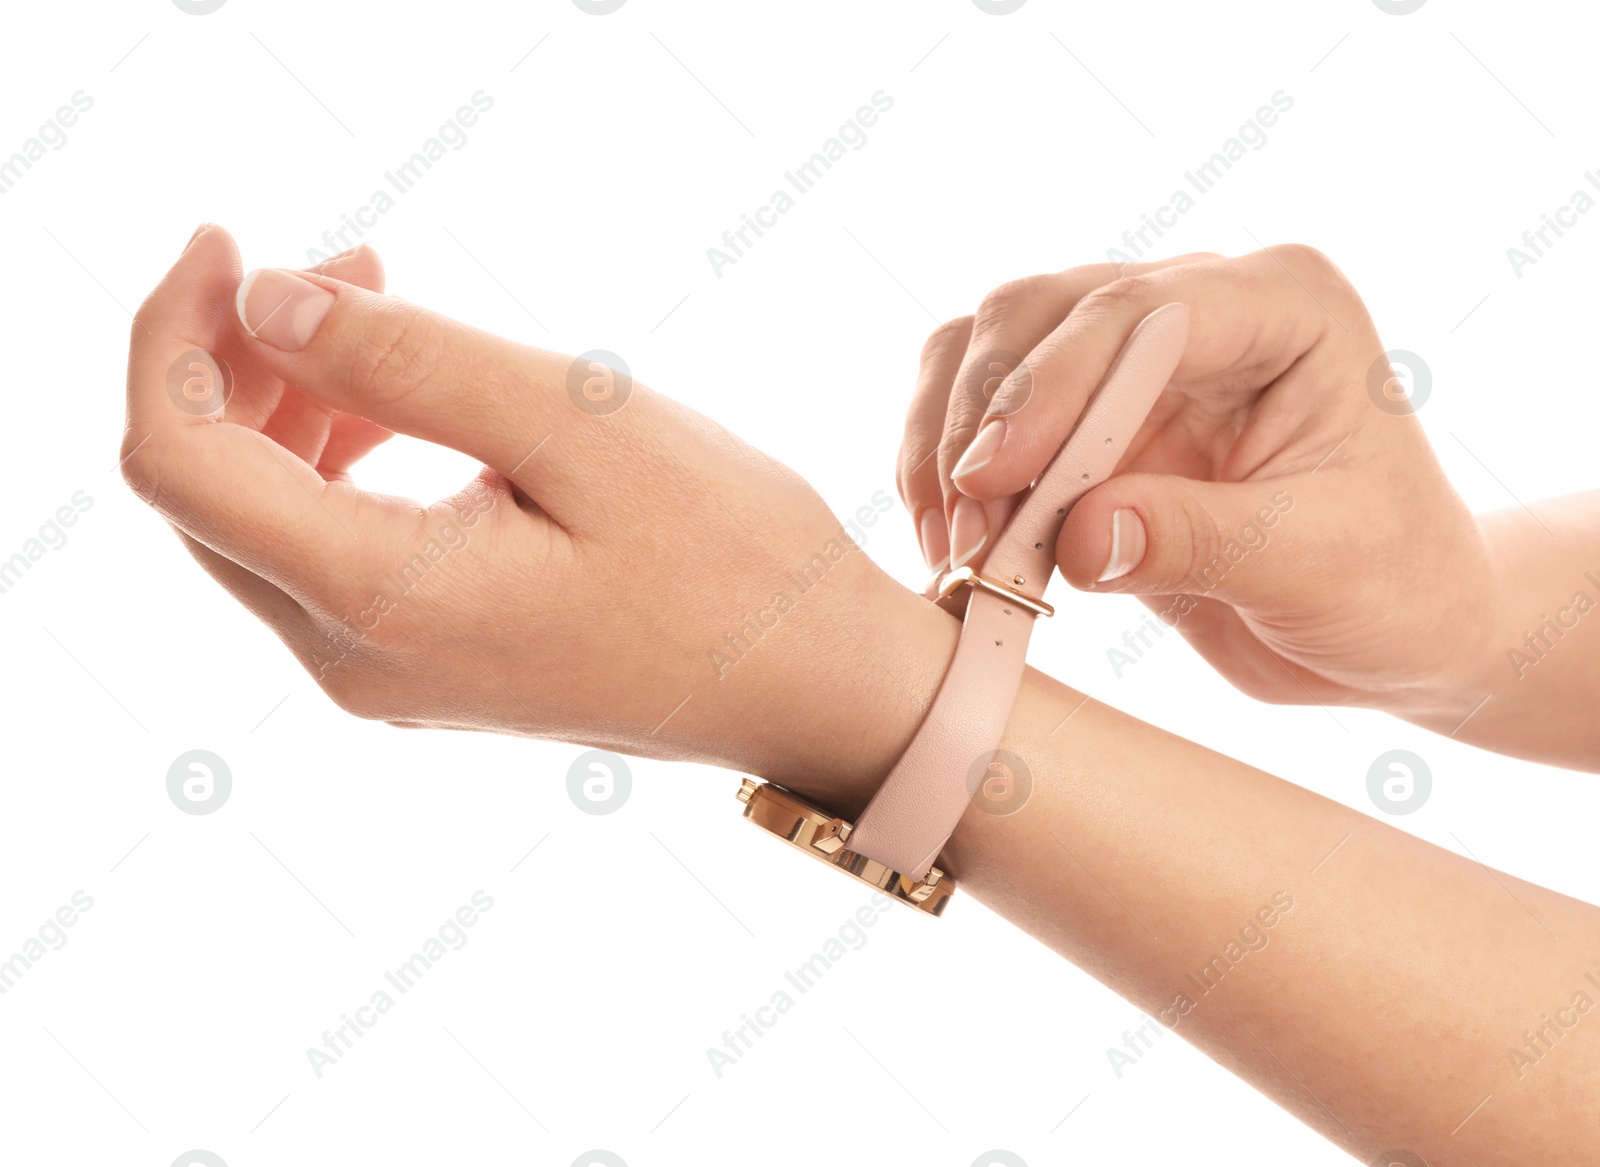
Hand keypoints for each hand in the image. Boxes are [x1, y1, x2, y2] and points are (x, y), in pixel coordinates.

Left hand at [122, 226, 953, 809]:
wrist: (811, 682)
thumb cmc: (730, 555)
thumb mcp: (576, 423)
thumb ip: (407, 360)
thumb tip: (267, 302)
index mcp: (380, 601)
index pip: (178, 460)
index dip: (173, 333)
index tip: (239, 244)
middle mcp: (353, 659)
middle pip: (208, 490)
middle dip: (239, 357)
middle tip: (351, 260)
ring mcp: (383, 676)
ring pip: (262, 519)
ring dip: (291, 402)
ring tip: (383, 308)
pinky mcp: (422, 667)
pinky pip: (325, 551)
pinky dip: (335, 460)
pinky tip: (404, 406)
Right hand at [898, 246, 1497, 717]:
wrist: (1388, 626)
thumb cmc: (1393, 582)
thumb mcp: (1319, 567)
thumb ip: (1201, 541)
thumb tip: (1076, 539)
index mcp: (1283, 305)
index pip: (1138, 312)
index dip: (1050, 385)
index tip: (992, 478)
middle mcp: (1194, 307)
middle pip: (1037, 314)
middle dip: (983, 423)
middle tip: (968, 539)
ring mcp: (1126, 359)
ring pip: (985, 350)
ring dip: (944, 446)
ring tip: (953, 550)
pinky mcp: (1078, 420)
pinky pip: (976, 414)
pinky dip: (941, 473)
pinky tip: (952, 547)